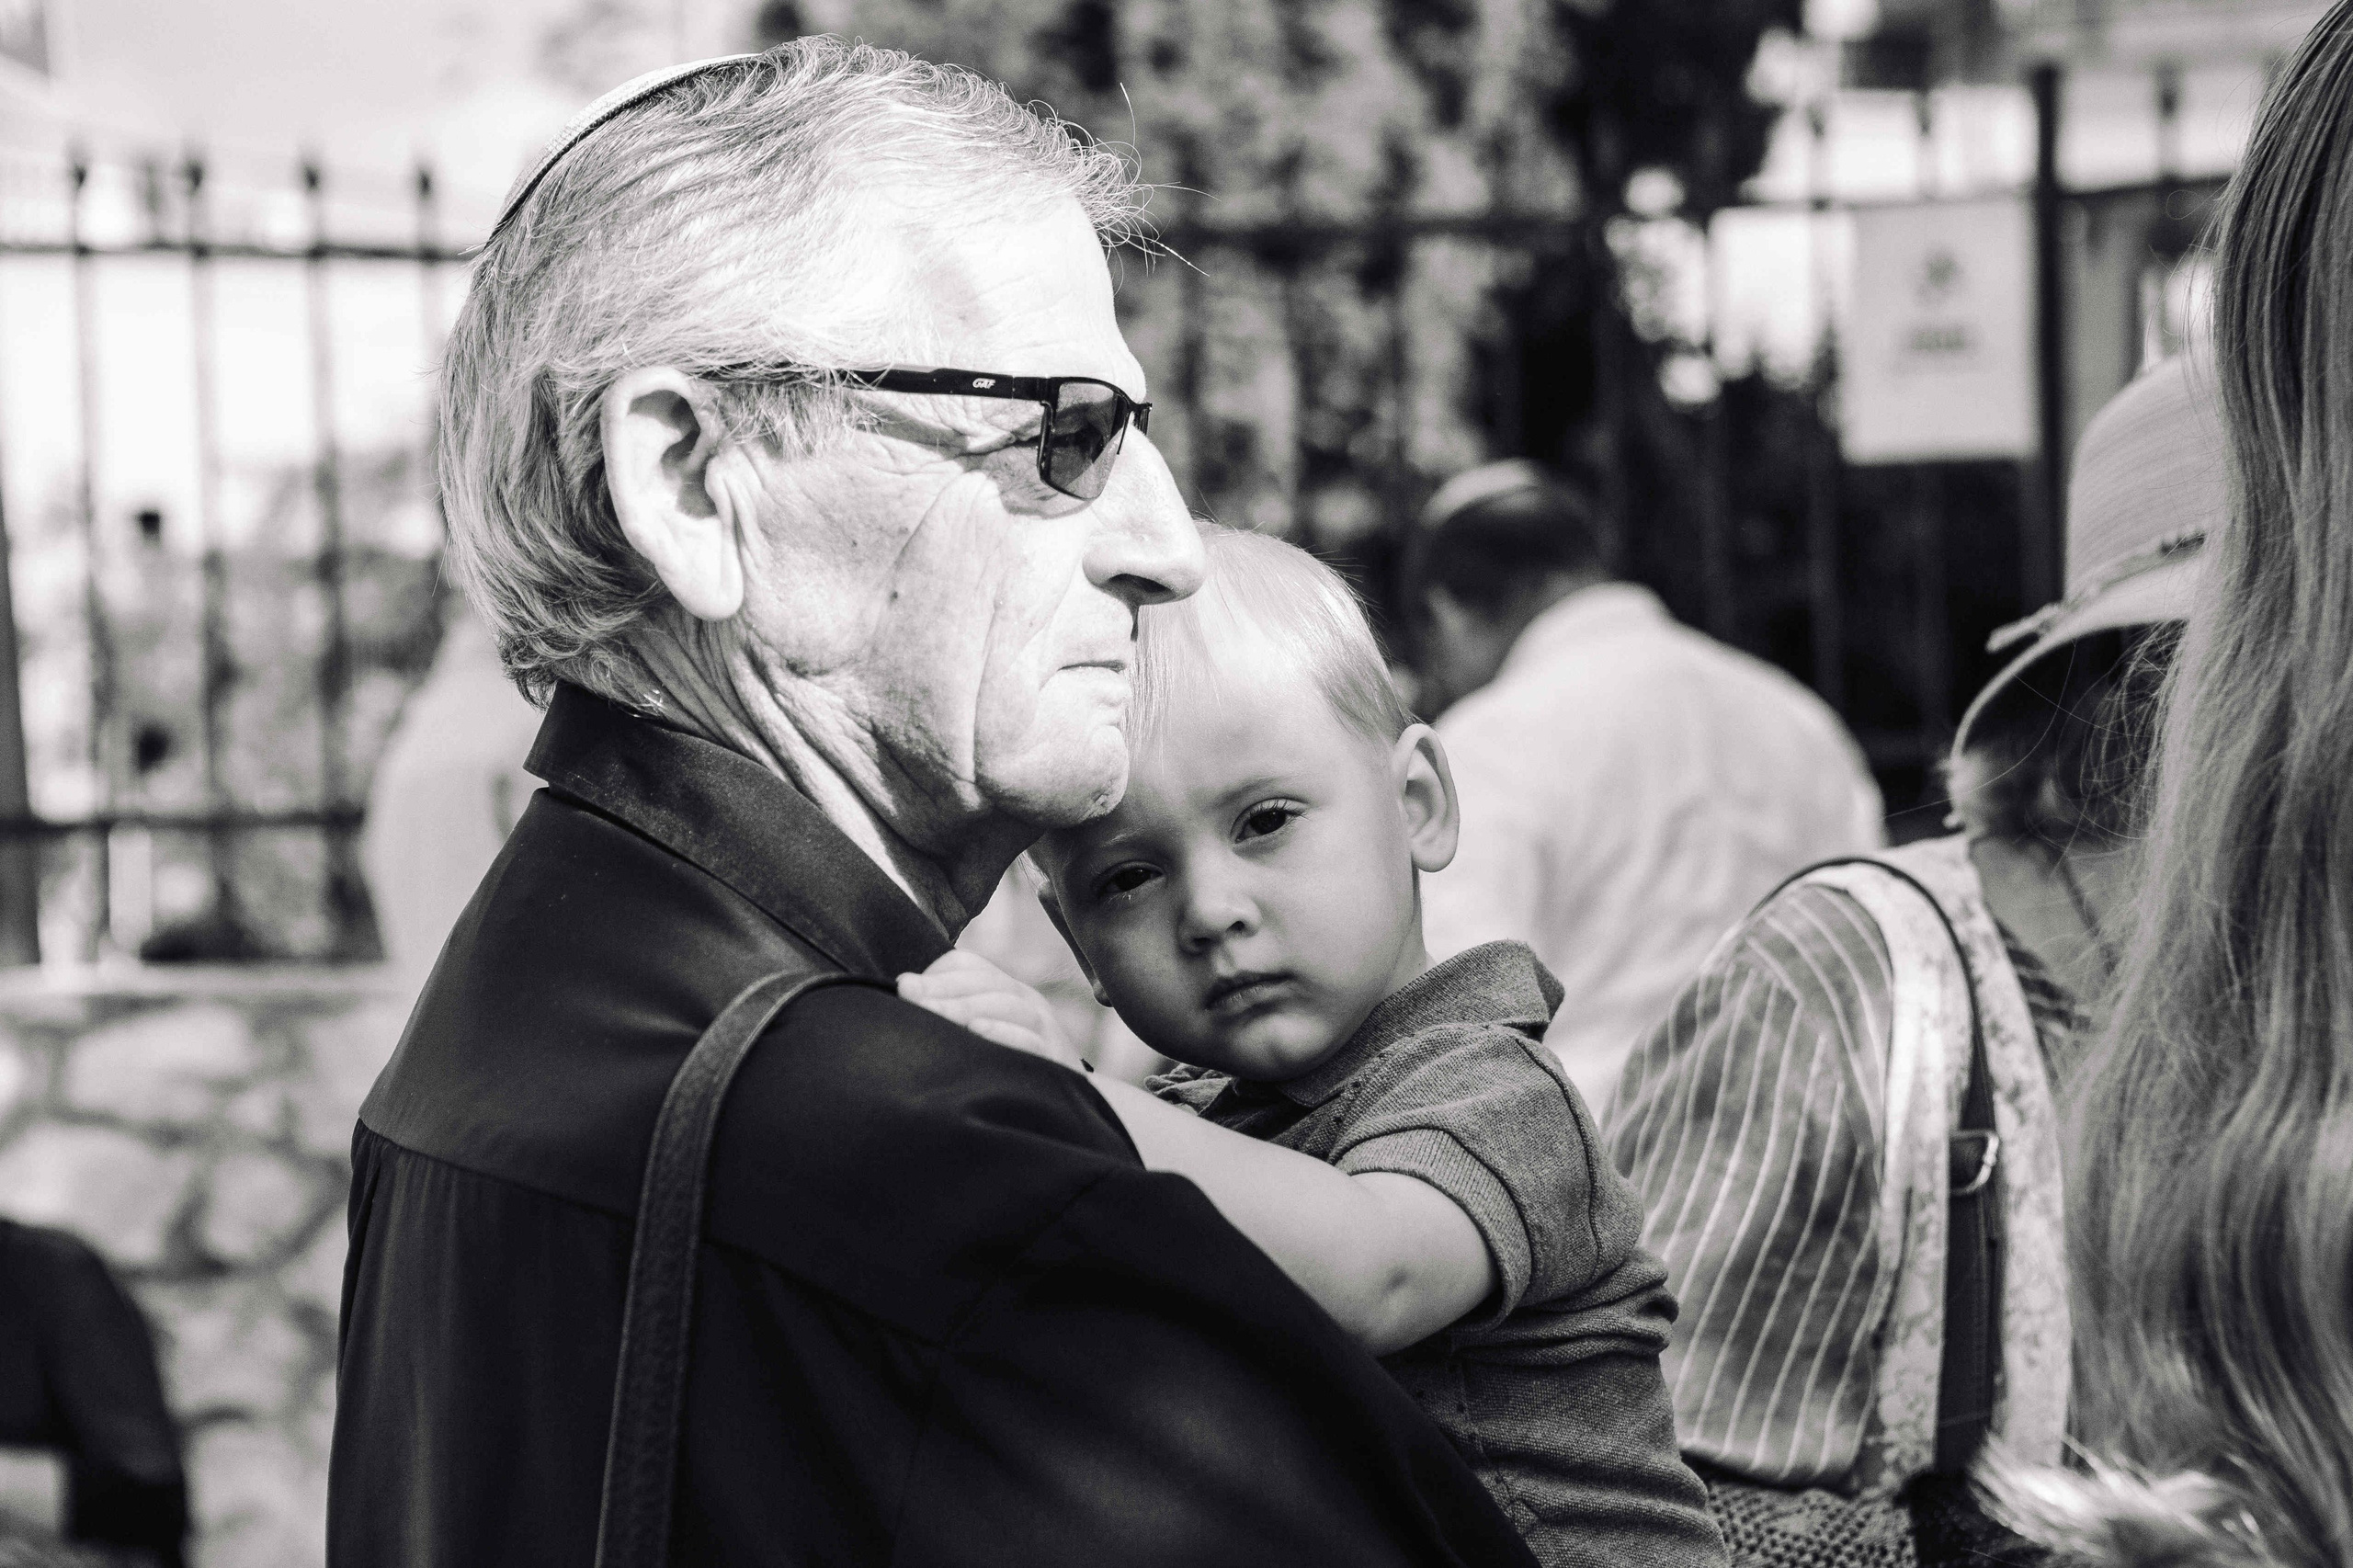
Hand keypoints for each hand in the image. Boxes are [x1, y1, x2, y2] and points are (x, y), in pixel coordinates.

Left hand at [898, 950, 1089, 1071]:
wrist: (1070, 1109)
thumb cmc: (1011, 1069)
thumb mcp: (983, 1034)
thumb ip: (951, 1015)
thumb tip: (903, 993)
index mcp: (1007, 990)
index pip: (970, 966)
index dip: (936, 974)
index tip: (904, 991)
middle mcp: (1028, 1001)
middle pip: (984, 982)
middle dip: (941, 987)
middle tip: (905, 994)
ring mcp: (1046, 1028)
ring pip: (1007, 1004)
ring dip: (964, 1006)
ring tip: (931, 1012)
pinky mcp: (1056, 1059)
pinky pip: (1031, 1041)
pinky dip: (1004, 1033)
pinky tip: (977, 1032)